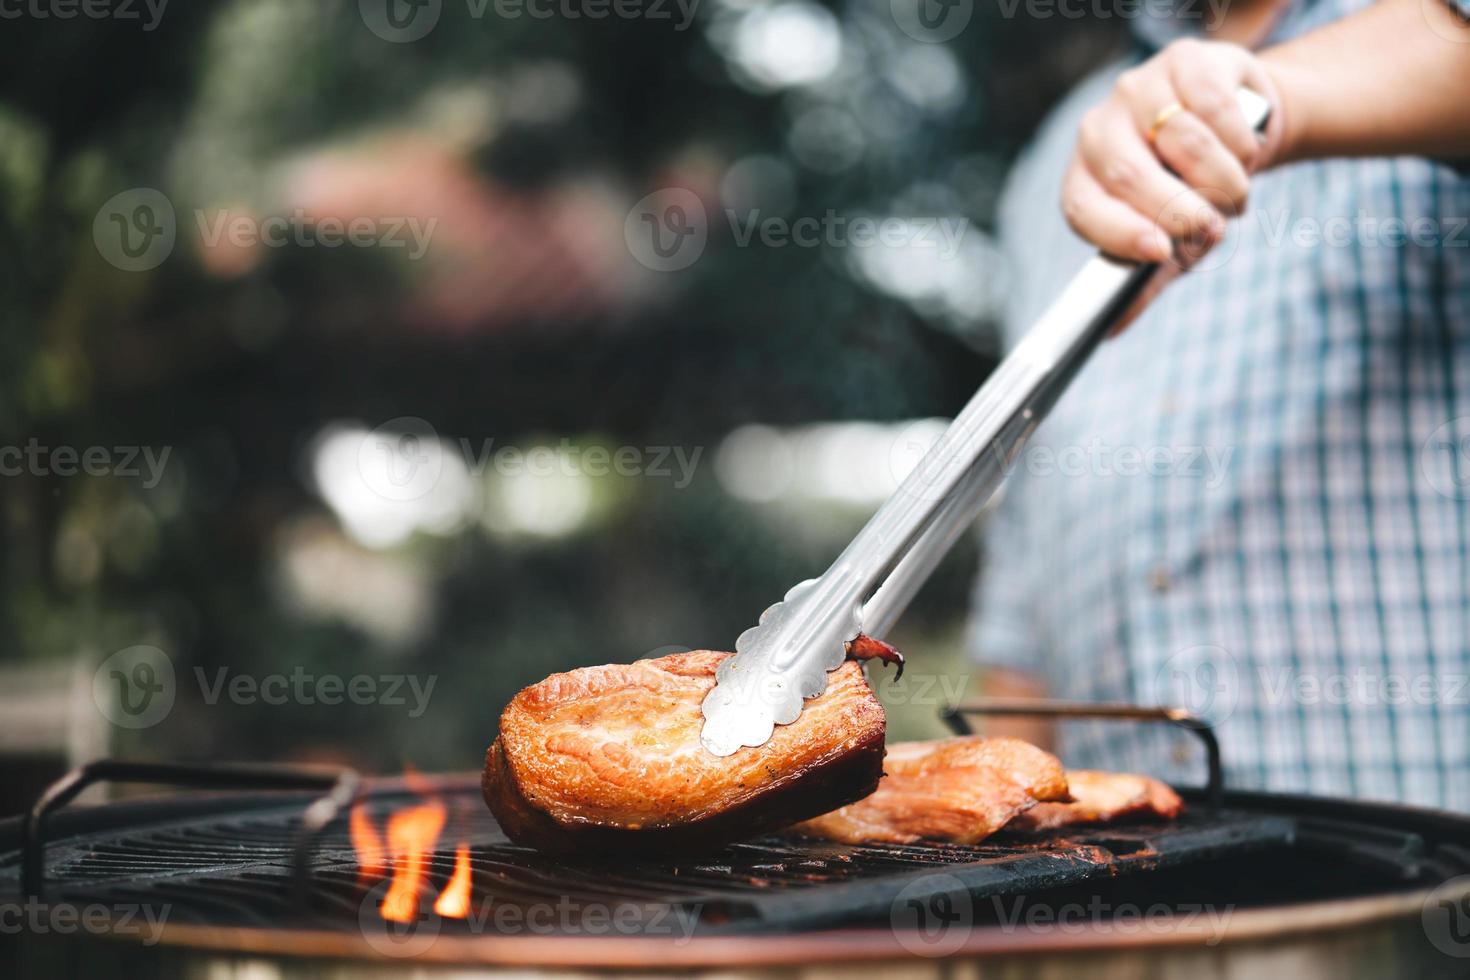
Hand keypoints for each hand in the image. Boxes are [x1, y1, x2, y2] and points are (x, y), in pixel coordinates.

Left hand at [1062, 39, 1284, 265]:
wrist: (1243, 130)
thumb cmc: (1196, 195)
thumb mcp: (1171, 243)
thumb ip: (1141, 283)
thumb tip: (1109, 330)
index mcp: (1084, 178)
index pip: (1084, 208)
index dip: (1121, 233)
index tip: (1161, 250)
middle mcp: (1099, 129)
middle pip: (1129, 175)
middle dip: (1181, 212)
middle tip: (1213, 226)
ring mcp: (1138, 90)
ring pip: (1185, 144)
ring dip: (1225, 181)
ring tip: (1233, 192)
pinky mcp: (1183, 62)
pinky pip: (1217, 111)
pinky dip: (1242, 143)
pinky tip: (1243, 151)